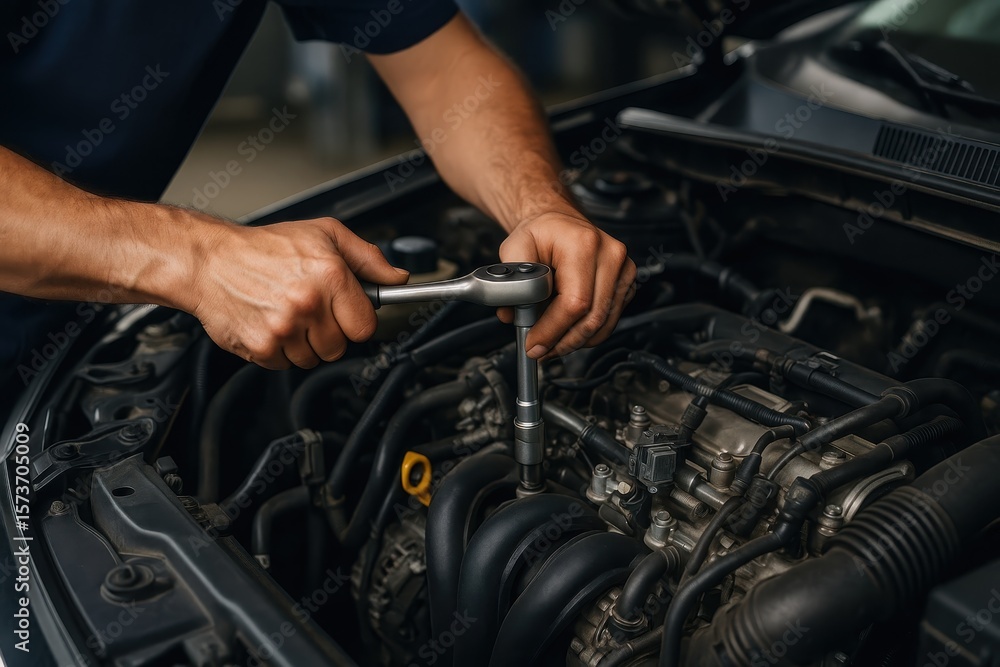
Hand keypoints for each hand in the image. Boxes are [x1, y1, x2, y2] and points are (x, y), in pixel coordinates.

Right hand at [187, 217, 407, 368]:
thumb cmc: (266, 247)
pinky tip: (270, 323)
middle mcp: (308, 303)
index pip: (366, 326)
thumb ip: (367, 258)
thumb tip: (397, 277)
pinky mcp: (261, 348)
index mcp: (329, 276)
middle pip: (340, 347)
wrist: (210, 261)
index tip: (346, 313)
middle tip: (310, 310)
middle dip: (329, 332)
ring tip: (288, 314)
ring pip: (313, 359)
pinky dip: (280, 350)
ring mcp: (284, 329)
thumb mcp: (324, 235)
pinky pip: (286, 365)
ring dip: (304, 344)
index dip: (357, 320)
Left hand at [498, 212, 635, 359]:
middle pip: (593, 317)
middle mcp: (610, 254)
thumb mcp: (514, 249)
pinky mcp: (626, 281)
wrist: (559, 222)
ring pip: (604, 323)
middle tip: (540, 351)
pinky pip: (610, 318)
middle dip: (563, 342)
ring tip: (551, 344)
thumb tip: (512, 316)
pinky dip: (588, 332)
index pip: (574, 302)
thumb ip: (512, 284)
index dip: (553, 330)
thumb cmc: (540, 233)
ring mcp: (623, 268)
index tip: (533, 344)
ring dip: (575, 341)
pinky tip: (568, 331)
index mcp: (583, 243)